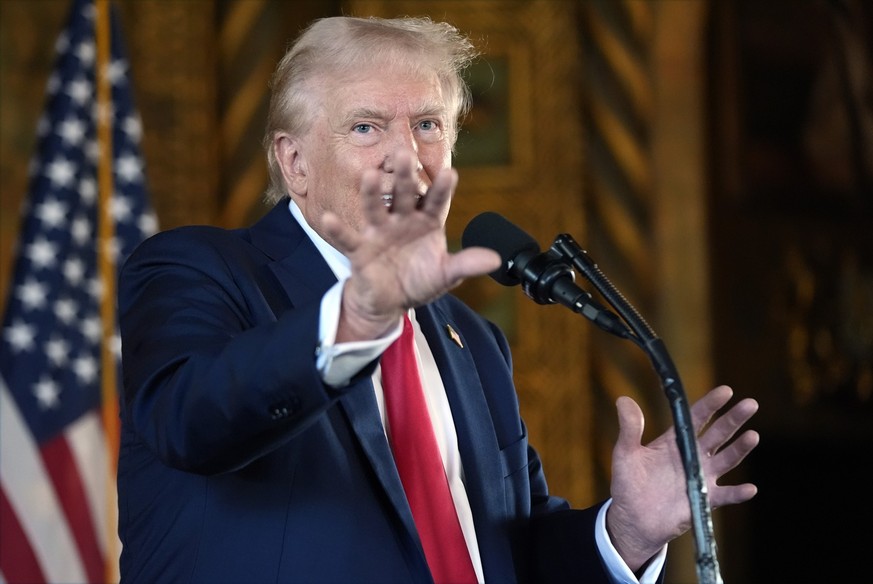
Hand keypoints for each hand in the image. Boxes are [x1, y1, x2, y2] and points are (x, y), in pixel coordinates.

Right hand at [324, 149, 500, 341]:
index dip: (442, 189)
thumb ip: (466, 265)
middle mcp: (403, 220)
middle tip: (405, 153)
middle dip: (406, 177)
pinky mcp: (360, 249)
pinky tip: (328, 219)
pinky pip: (348, 238)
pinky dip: (337, 229)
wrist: (390, 299)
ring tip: (370, 176)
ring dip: (372, 193)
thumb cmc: (419, 280)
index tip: (450, 174)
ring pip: (375, 208)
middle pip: (405, 195)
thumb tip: (496, 260)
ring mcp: (380, 232)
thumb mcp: (445, 275)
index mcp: (427, 221)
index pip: (437, 202)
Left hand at [606, 385, 758, 571]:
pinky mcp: (703, 500)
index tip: (725, 391)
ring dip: (740, 448)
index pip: (696, 418)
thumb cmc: (628, 483)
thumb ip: (629, 428)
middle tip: (750, 404)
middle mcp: (693, 456)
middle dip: (733, 419)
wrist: (632, 518)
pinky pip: (725, 496)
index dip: (711, 404)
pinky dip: (737, 493)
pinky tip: (750, 488)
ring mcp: (701, 477)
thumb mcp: (625, 453)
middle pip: (718, 434)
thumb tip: (623, 399)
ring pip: (726, 459)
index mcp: (675, 441)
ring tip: (753, 435)